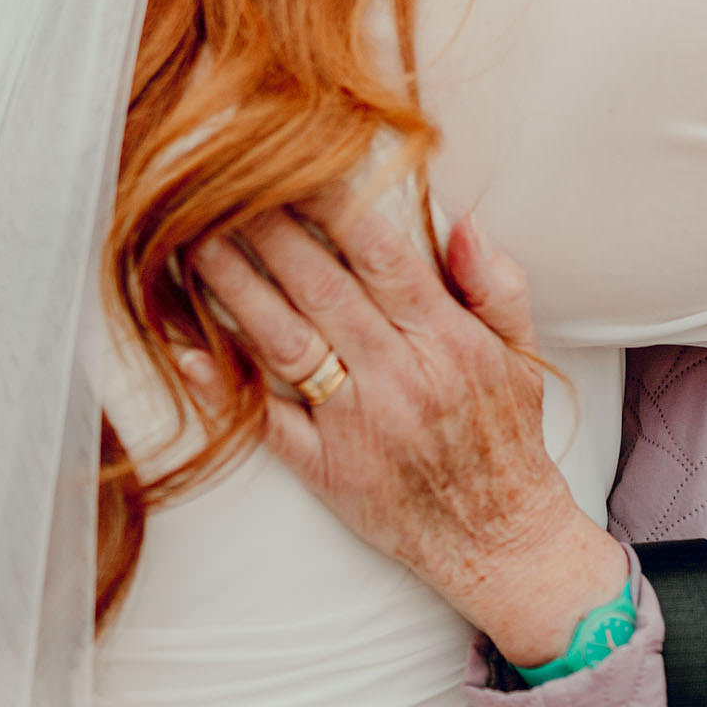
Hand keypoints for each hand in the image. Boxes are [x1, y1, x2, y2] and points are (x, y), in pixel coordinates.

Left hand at [183, 191, 628, 667]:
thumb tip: (463, 223)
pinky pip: (267, 422)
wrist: (499, 541)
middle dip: (267, 233)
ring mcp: (357, 424)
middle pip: (320, 289)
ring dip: (235, 291)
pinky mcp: (326, 469)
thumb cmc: (504, 439)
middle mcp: (398, 376)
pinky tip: (185, 350)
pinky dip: (224, 388)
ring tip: (192, 245)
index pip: (382, 256)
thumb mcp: (522, 354)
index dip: (333, 207)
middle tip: (221, 185)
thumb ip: (495, 284)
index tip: (296, 166)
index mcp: (445, 340)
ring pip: (285, 344)